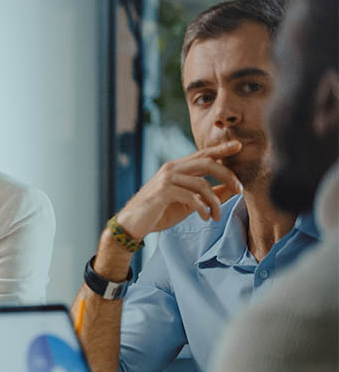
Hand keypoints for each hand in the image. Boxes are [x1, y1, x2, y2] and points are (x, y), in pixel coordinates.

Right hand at [116, 141, 243, 240]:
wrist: (132, 224)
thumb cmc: (159, 213)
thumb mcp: (188, 204)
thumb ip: (208, 195)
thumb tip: (232, 190)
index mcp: (177, 168)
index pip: (203, 155)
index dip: (221, 150)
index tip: (238, 146)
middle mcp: (171, 169)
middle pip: (207, 163)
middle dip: (228, 175)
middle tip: (240, 190)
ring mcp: (166, 179)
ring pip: (202, 184)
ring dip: (215, 202)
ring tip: (217, 216)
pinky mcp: (163, 192)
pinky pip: (191, 197)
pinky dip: (202, 209)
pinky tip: (204, 217)